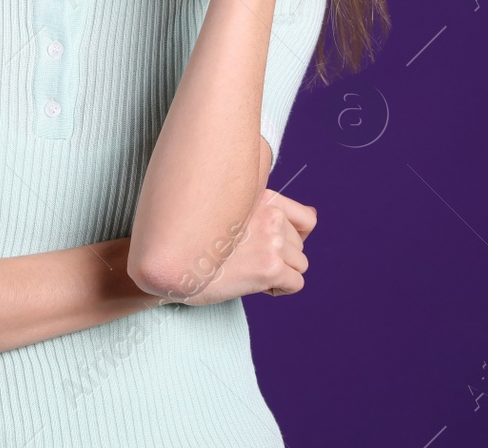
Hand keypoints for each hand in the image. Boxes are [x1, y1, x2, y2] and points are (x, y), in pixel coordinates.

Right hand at [166, 187, 317, 305]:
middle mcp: (269, 214)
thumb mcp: (233, 211)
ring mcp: (272, 240)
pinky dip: (279, 289)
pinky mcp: (270, 267)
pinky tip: (255, 285)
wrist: (172, 264)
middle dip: (280, 257)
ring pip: (300, 264)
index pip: (306, 219)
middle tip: (248, 262)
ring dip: (280, 273)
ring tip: (249, 272)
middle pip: (300, 246)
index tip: (274, 247)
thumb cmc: (196, 241)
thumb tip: (315, 216)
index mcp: (260, 197)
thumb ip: (269, 210)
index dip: (295, 238)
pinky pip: (295, 283)